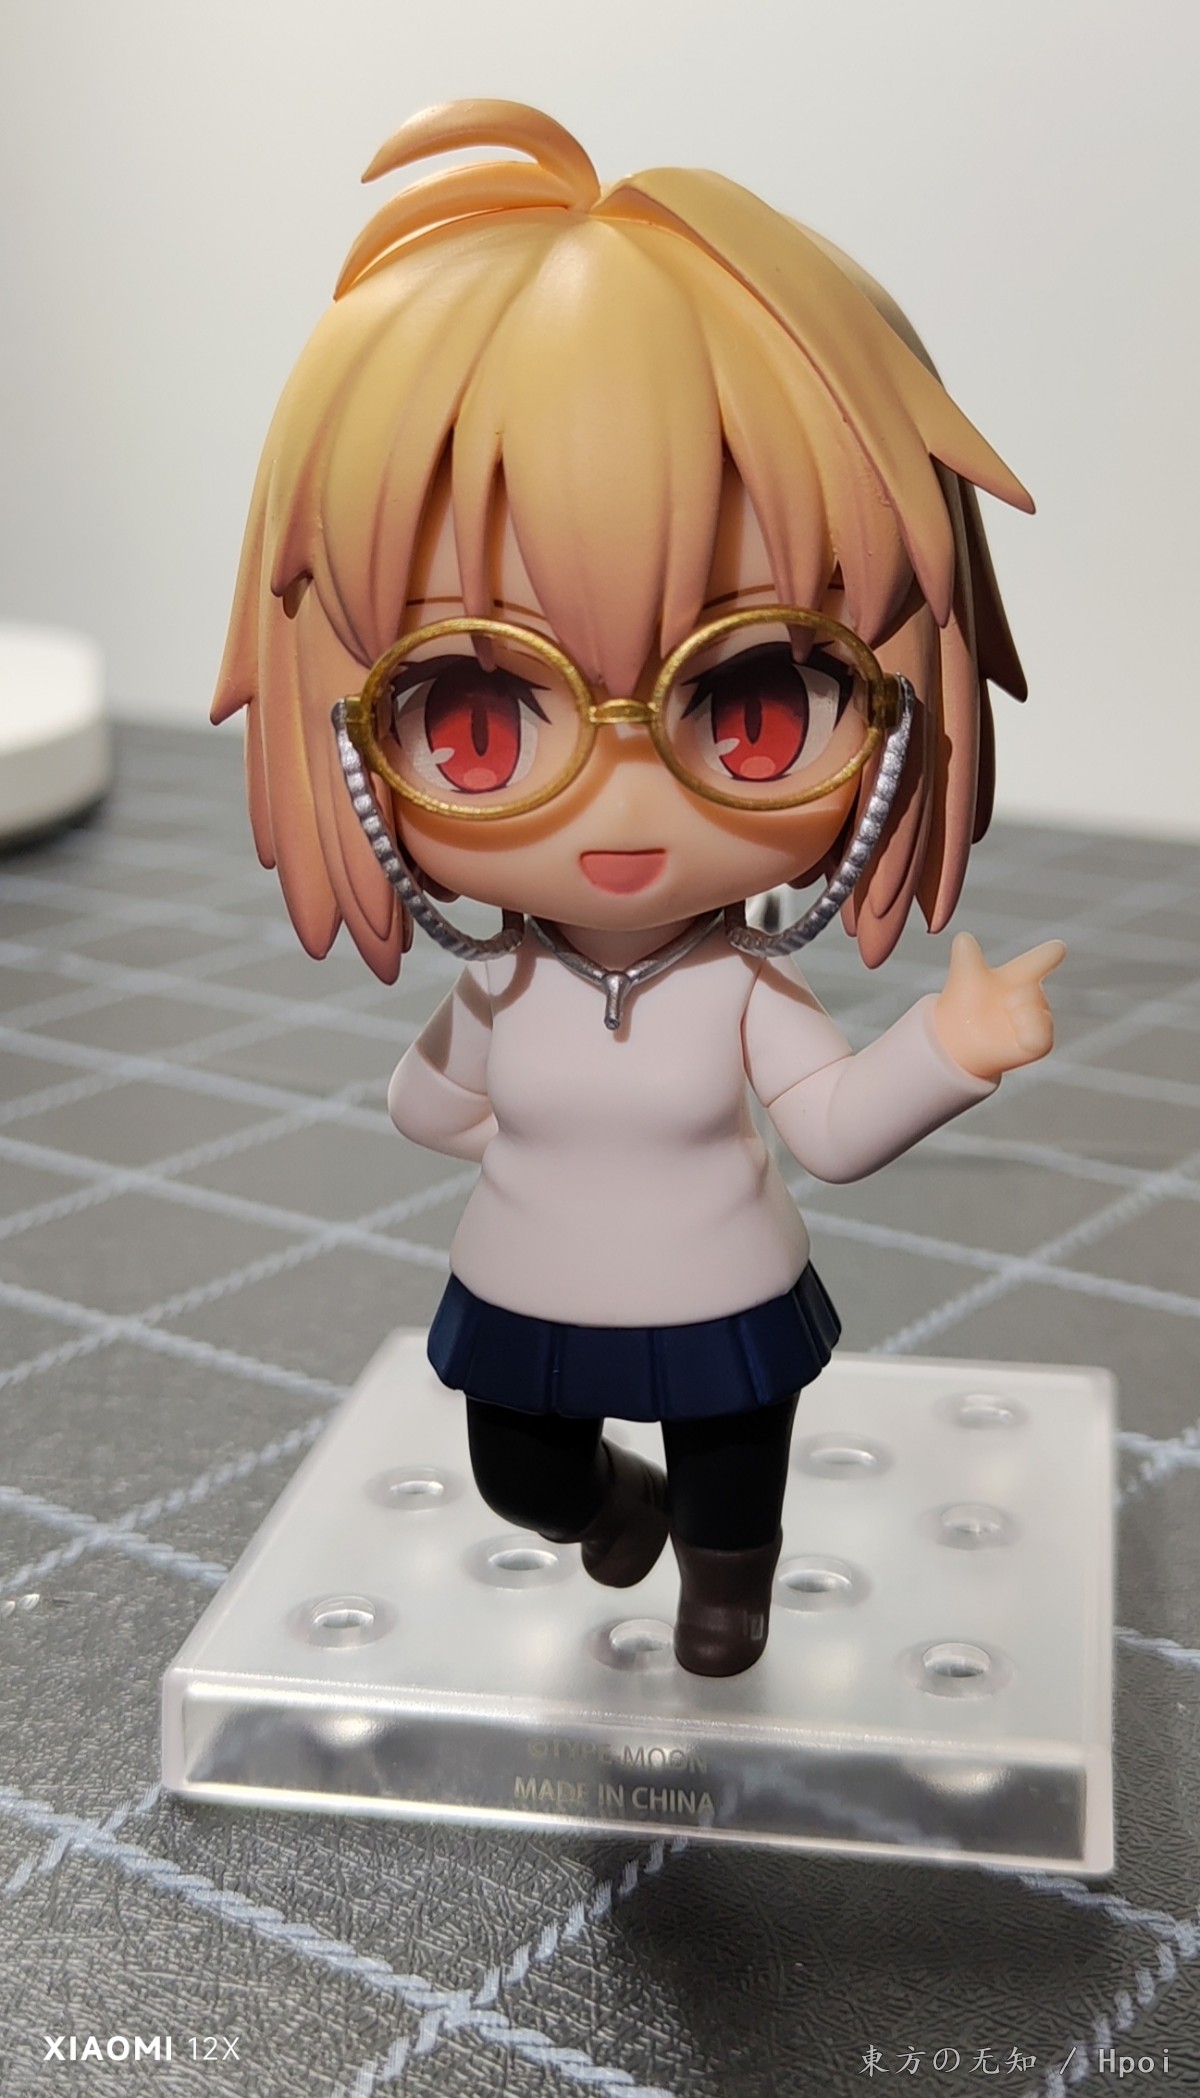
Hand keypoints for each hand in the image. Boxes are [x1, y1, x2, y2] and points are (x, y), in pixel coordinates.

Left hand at [933, 933, 1065, 1082]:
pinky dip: (1025, 1031)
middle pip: (1032, 990)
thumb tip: (963, 937)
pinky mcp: (1038, 1043)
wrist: (956, 1037)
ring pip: (1037, 1011)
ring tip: (1005, 1015)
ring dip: (1018, 1011)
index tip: (1059, 947)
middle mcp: (1033, 995)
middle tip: (1001, 1001)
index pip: (1041, 959)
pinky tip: (1015, 1032)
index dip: (1050, 953)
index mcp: (1021, 975)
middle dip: (1016, 995)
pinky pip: (1040, 1035)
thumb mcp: (965, 977)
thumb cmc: (964, 1001)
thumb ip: (966, 955)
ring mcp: (1037, 1019)